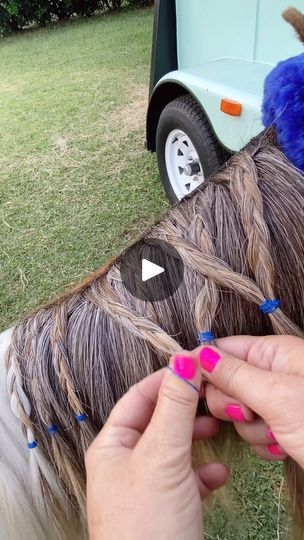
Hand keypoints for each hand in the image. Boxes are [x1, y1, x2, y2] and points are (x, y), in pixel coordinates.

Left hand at [85, 353, 227, 539]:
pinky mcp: (164, 509)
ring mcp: (144, 487)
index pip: (138, 397)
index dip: (166, 379)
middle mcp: (123, 463)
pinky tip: (217, 473)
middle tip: (210, 396)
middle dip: (184, 408)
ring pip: (172, 449)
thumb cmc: (147, 522)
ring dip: (194, 437)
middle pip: (156, 421)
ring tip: (216, 428)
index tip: (195, 366)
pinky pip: (184, 480)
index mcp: (111, 446)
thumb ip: (174, 407)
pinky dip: (202, 472)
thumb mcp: (162, 456)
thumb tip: (183, 360)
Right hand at [199, 335, 303, 465]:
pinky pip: (254, 431)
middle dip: (233, 404)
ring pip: (238, 411)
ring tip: (280, 434)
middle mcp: (273, 372)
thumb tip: (197, 355)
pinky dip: (265, 443)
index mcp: (274, 352)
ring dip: (253, 429)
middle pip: (225, 382)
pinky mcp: (282, 425)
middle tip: (249, 412)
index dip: (203, 367)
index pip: (223, 349)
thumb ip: (234, 374)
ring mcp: (278, 400)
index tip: (187, 387)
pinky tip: (285, 446)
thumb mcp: (276, 396)